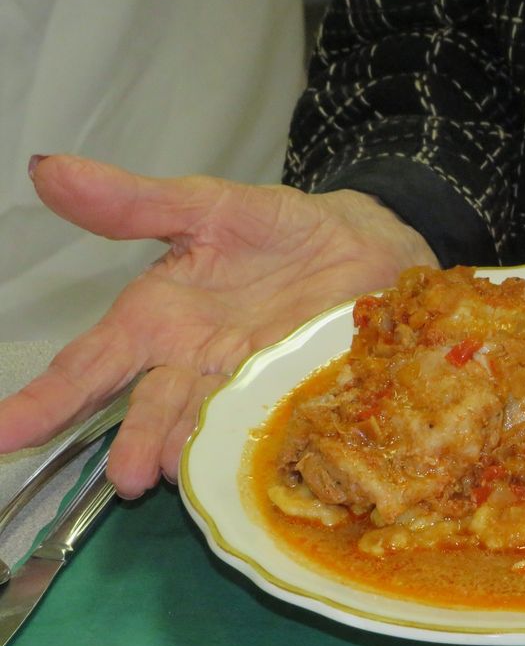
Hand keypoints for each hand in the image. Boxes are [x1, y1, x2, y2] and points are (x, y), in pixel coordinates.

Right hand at [0, 155, 436, 495]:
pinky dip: (258, 444)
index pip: (90, 366)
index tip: (2, 435)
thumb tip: (46, 169)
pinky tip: (247, 467)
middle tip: (126, 477)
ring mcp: (248, 386)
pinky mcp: (300, 394)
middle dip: (135, 442)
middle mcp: (194, 366)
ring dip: (192, 452)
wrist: (367, 246)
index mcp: (157, 321)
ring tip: (178, 473)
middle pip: (153, 409)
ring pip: (210, 425)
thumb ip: (134, 202)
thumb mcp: (206, 205)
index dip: (45, 400)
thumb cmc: (279, 230)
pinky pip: (274, 423)